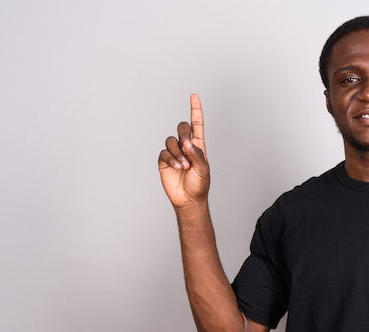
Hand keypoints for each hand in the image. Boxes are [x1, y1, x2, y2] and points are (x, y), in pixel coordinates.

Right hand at [158, 94, 209, 208]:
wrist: (188, 199)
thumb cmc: (199, 184)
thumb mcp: (203, 169)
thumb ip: (197, 154)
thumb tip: (186, 142)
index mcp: (198, 145)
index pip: (197, 124)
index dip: (195, 109)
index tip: (194, 96)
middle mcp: (185, 146)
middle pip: (182, 127)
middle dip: (184, 133)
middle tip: (187, 147)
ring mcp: (174, 153)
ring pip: (171, 140)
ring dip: (178, 152)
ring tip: (184, 165)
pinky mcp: (164, 160)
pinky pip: (164, 152)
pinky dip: (171, 158)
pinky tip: (177, 167)